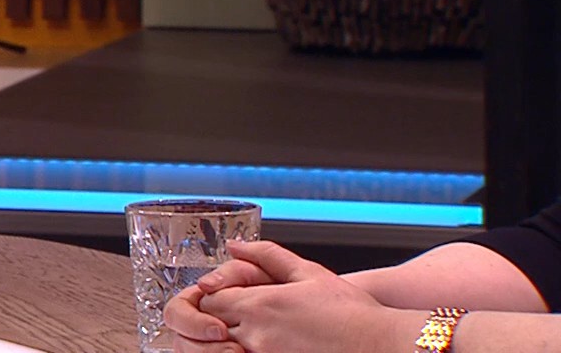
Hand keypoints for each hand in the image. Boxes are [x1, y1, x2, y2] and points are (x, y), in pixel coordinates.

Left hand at [168, 240, 415, 352]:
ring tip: (236, 338)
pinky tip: (258, 348)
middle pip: (206, 328)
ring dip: (218, 344)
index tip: (217, 301)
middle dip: (206, 324)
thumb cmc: (351, 313)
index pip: (206, 301)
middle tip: (220, 324)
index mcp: (259, 304)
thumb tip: (235, 245)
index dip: (206, 300)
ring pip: (219, 350)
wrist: (382, 345)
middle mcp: (256, 333)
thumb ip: (267, 255)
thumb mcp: (309, 273)